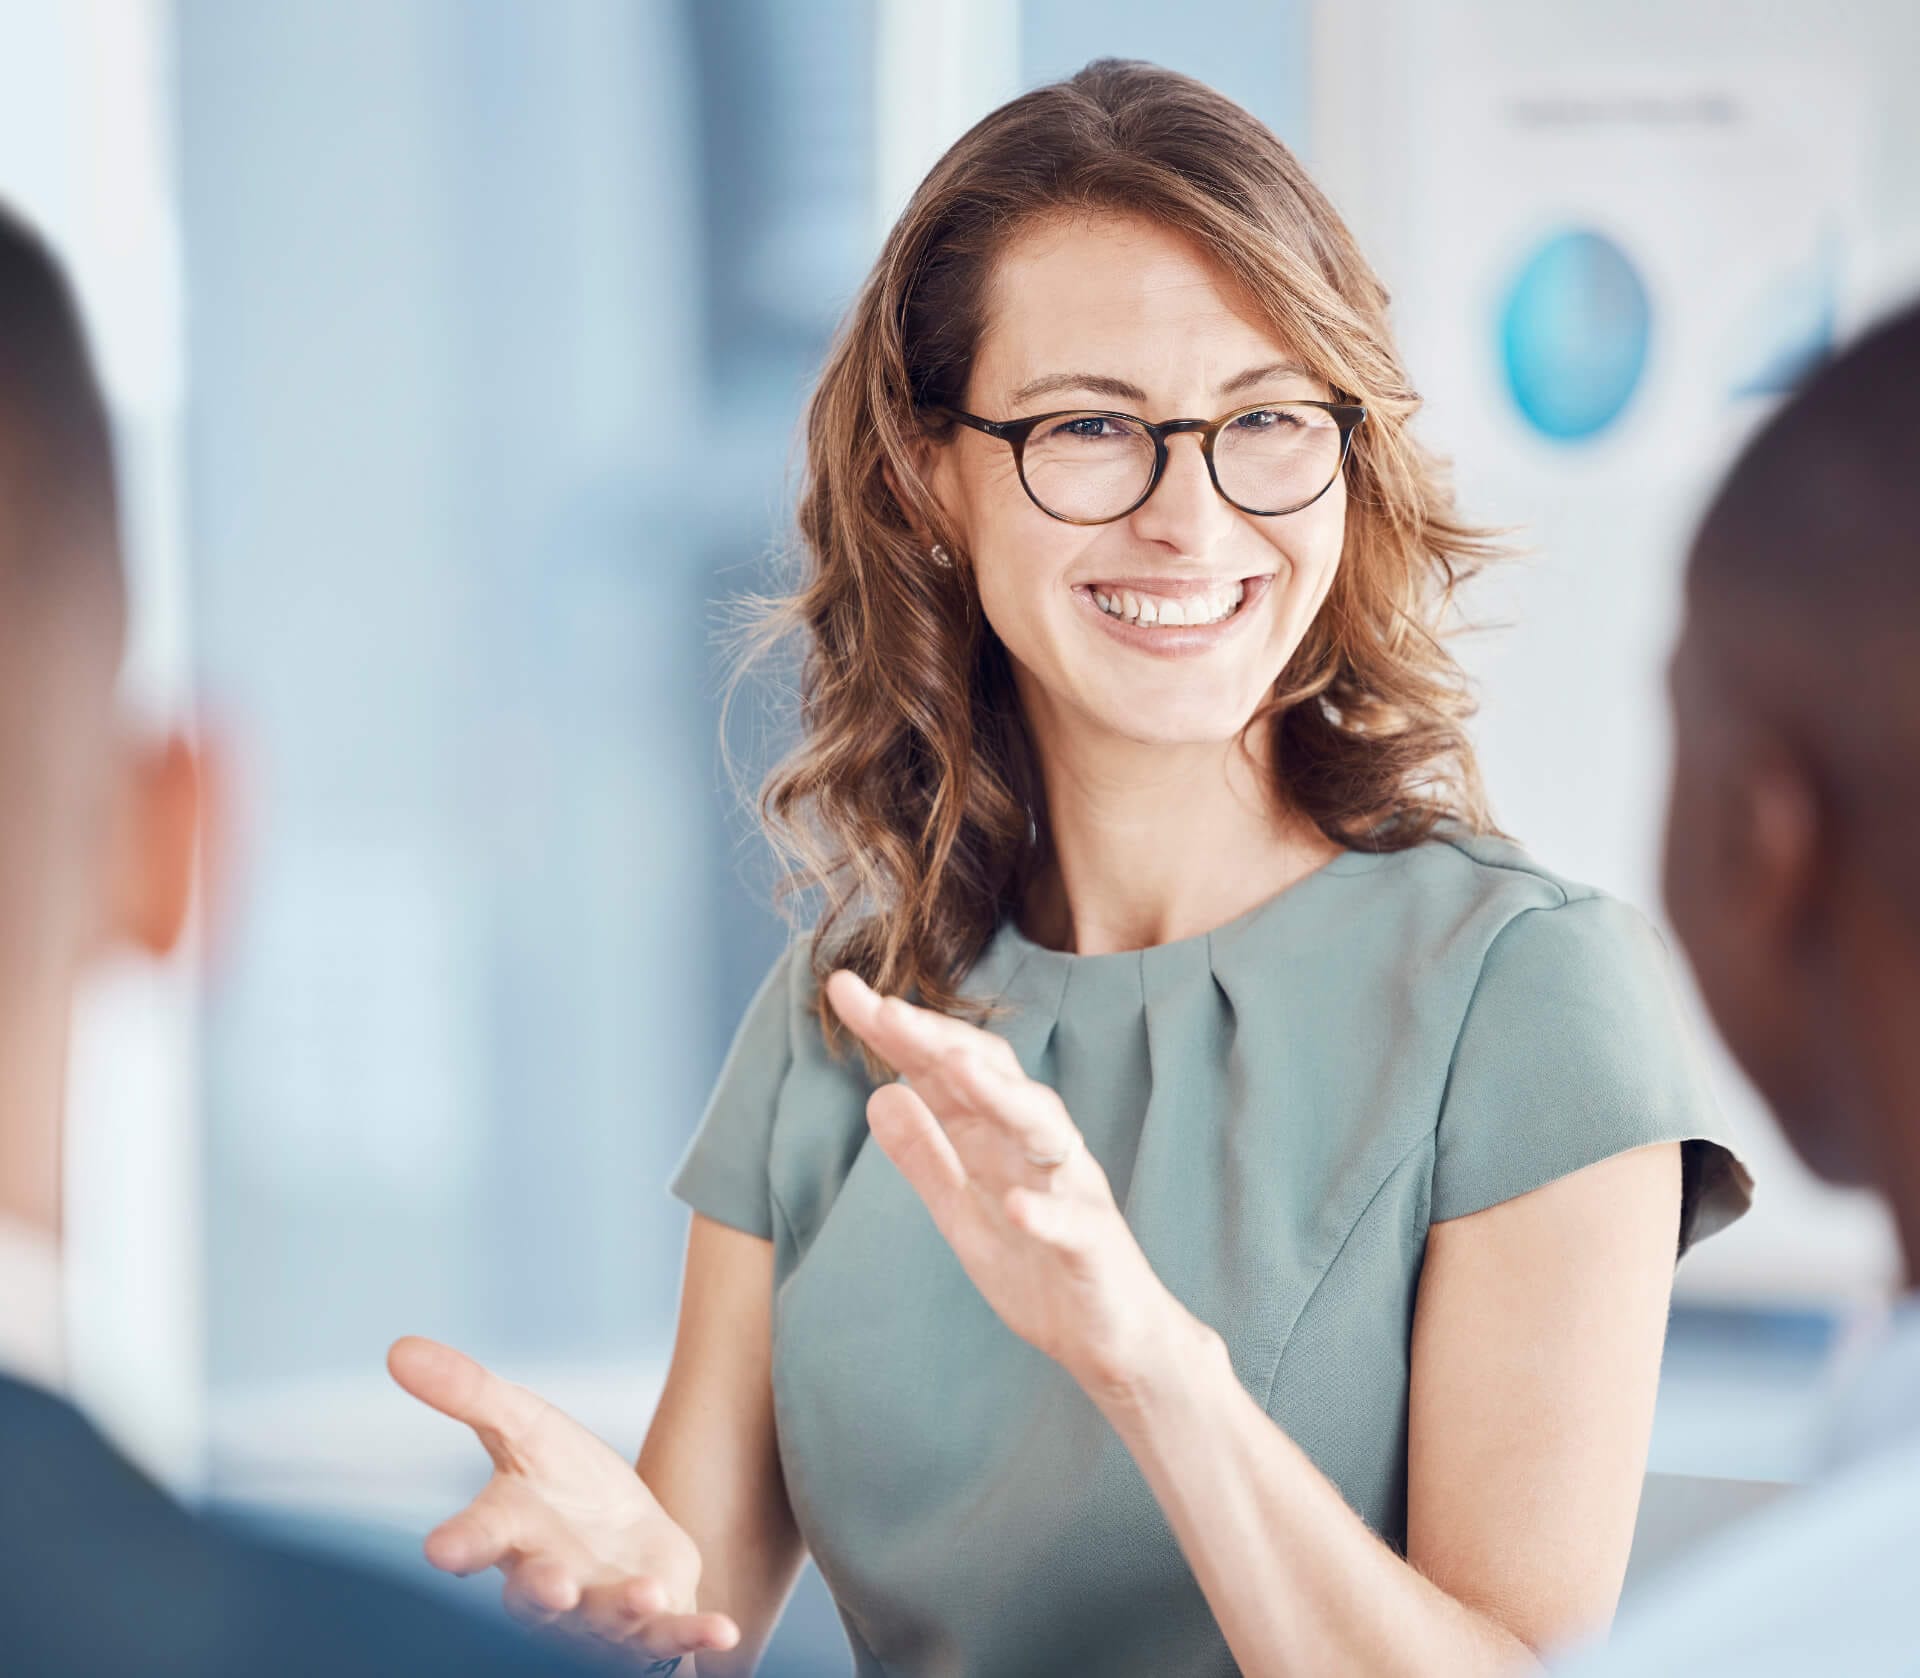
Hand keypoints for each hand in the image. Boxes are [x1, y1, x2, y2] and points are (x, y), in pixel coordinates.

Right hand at [387, 1337, 739, 1662]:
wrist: (621, 1536)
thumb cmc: (559, 1482)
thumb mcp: (522, 1424)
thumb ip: (467, 1393)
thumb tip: (397, 1348)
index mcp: (513, 1530)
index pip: (480, 1534)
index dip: (461, 1542)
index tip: (440, 1549)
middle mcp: (549, 1581)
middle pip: (537, 1594)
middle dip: (541, 1594)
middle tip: (551, 1587)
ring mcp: (599, 1611)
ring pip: (603, 1621)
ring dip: (621, 1612)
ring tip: (643, 1595)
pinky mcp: (652, 1623)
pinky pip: (671, 1637)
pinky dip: (694, 1637)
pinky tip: (723, 1632)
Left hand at [824, 970, 1193, 1402]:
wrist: (1110, 1337)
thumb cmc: (1037, 1266)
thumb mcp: (962, 1211)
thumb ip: (925, 1154)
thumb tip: (878, 1093)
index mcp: (997, 1137)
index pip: (944, 1068)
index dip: (897, 1030)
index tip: (843, 990)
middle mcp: (1036, 1146)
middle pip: (991, 1077)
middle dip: (938, 1039)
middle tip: (884, 1007)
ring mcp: (1070, 1190)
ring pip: (1042, 1129)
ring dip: (1003, 1096)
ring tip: (958, 1067)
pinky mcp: (1094, 1246)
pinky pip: (1072, 1223)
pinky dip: (1046, 1211)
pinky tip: (1018, 1205)